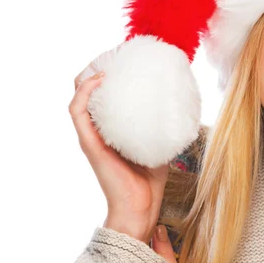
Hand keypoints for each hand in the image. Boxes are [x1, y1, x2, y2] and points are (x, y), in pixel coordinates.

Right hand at [70, 55, 169, 243]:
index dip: (109, 77)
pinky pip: (78, 111)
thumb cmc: (149, 180)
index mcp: (111, 130)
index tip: (126, 60)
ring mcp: (90, 136)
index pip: (103, 98)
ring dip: (89, 75)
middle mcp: (97, 131)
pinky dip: (85, 91)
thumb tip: (185, 106)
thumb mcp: (158, 143)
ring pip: (78, 97)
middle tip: (118, 55)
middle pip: (87, 93)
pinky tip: (101, 79)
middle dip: (98, 70)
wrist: (140, 207)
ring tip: (108, 60)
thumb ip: (163, 127)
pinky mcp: (88, 142)